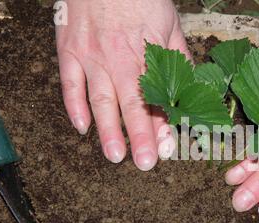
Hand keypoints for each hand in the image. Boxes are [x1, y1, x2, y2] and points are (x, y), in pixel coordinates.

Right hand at [56, 0, 188, 169]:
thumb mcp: (170, 24)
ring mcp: (91, 56)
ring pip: (100, 100)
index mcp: (146, 53)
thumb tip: (189, 88)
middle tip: (145, 162)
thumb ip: (178, 58)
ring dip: (108, 130)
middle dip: (139, 136)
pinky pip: (70, 84)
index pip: (156, 97)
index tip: (168, 148)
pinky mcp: (69, 50)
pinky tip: (82, 127)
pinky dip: (74, 107)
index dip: (163, 123)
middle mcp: (118, 59)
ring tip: (115, 155)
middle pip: (130, 104)